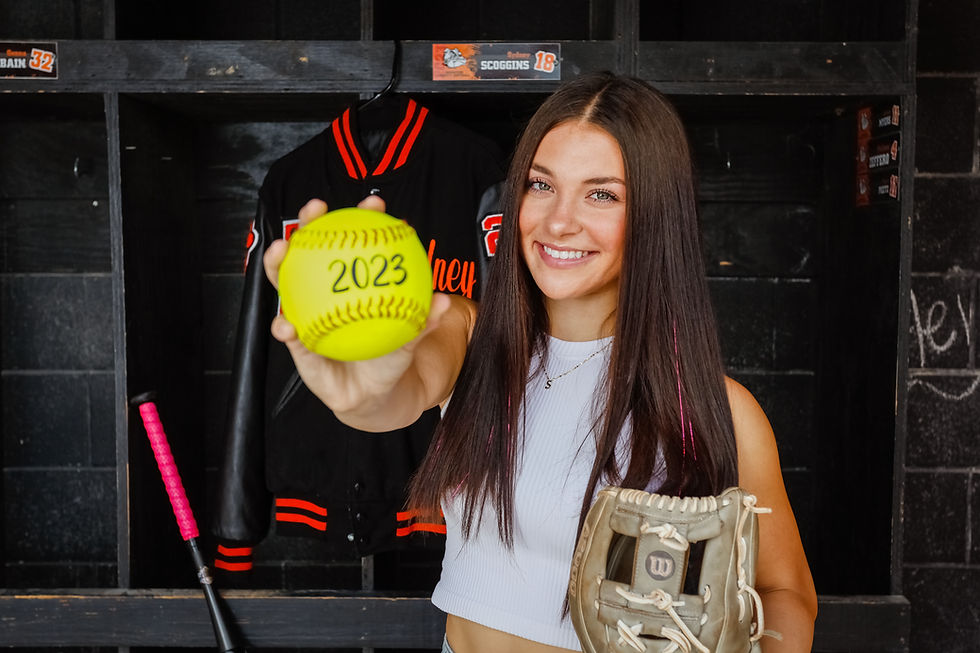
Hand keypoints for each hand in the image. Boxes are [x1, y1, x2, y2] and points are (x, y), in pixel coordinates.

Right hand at [263, 196, 451, 422]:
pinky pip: (288, 332)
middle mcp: (325, 290)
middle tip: (315, 208)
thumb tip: (442, 301)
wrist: (373, 393)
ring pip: (286, 282)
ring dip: (279, 263)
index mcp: (354, 282)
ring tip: (280, 250)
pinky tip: (286, 326)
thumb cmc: (390, 355)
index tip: (373, 203)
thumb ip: (423, 321)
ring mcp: (306, 312)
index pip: (357, 241)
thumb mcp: (409, 337)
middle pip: (312, 248)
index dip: (362, 218)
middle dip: (309, 222)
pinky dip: (284, 327)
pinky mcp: (296, 342)